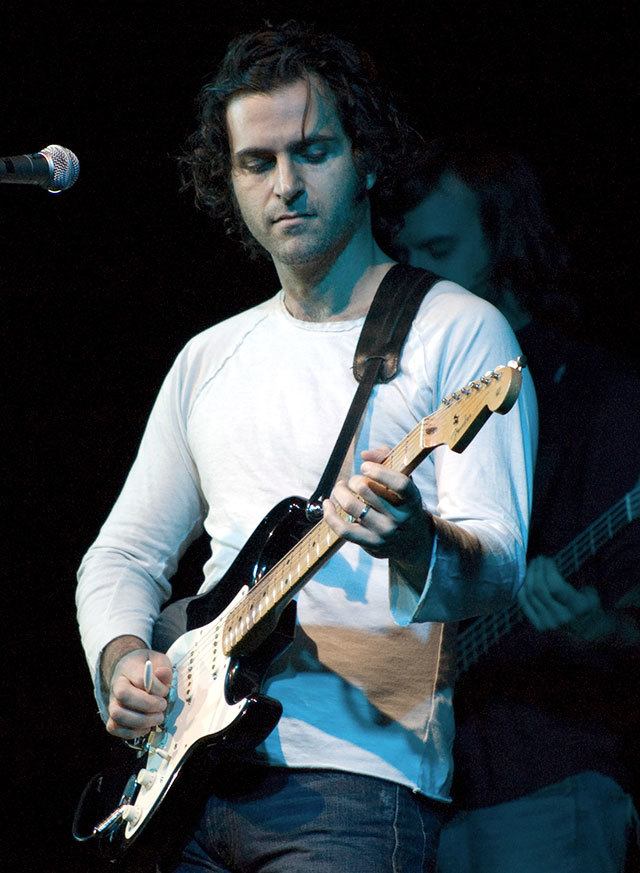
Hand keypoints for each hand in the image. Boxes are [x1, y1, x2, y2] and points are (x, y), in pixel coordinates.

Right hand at [106, 648, 171, 739]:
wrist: (134, 673)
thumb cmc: (149, 669)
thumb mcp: (159, 662)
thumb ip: (163, 667)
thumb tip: (162, 673)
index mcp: (128, 667)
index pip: (140, 679)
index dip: (156, 688)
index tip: (166, 691)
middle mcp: (116, 685)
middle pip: (123, 696)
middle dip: (148, 705)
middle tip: (163, 706)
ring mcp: (112, 702)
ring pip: (116, 714)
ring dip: (141, 721)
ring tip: (157, 718)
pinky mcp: (112, 717)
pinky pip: (114, 728)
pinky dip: (132, 732)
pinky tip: (147, 727)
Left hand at [322, 447, 432, 576]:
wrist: (413, 542)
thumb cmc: (403, 504)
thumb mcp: (404, 480)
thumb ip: (387, 459)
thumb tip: (365, 455)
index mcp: (413, 500)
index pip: (400, 484)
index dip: (379, 471)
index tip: (365, 467)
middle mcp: (400, 518)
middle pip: (366, 490)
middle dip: (354, 480)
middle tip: (354, 481)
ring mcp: (384, 533)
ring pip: (351, 506)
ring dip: (340, 491)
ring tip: (341, 488)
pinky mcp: (370, 544)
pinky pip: (343, 529)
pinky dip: (330, 514)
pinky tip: (328, 504)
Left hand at [518, 556, 613, 640]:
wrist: (587, 633)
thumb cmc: (590, 609)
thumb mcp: (591, 595)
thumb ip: (576, 582)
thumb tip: (555, 568)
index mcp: (577, 607)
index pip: (556, 586)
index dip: (548, 570)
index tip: (548, 559)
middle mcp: (561, 616)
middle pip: (540, 589)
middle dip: (537, 570)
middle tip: (538, 559)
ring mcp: (548, 622)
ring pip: (531, 595)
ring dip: (529, 577)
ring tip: (532, 566)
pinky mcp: (539, 626)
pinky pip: (525, 604)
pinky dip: (522, 589)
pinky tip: (525, 579)